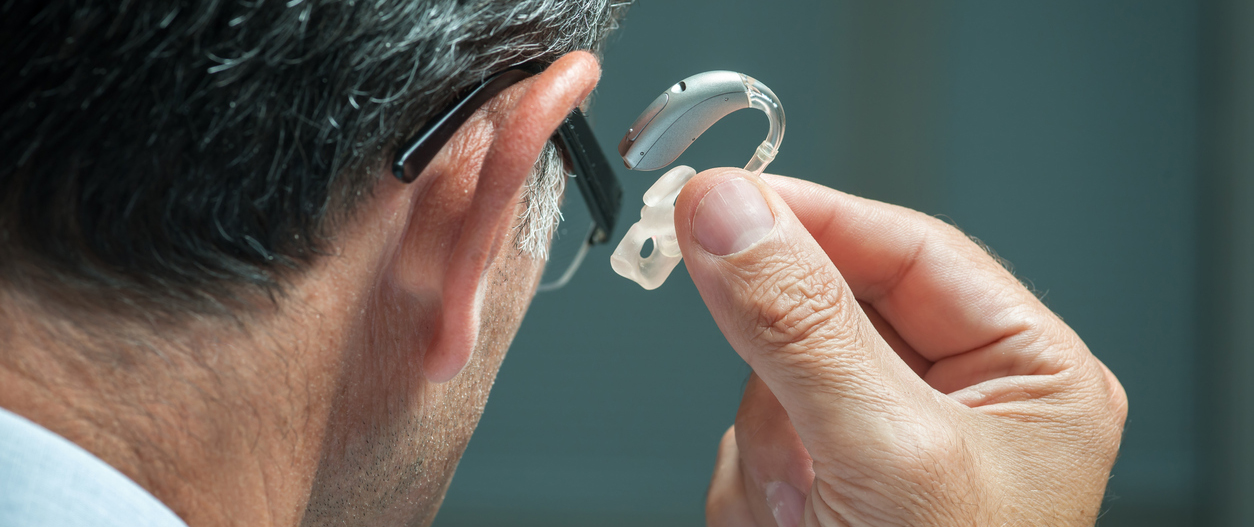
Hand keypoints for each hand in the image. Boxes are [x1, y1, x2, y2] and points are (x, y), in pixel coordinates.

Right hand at [674, 169, 1127, 525]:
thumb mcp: (886, 455)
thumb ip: (801, 325)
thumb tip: (728, 214)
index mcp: (1025, 373)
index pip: (906, 246)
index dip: (812, 218)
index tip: (718, 202)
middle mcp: (956, 402)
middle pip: (825, 312)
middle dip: (787, 378)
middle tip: (791, 428)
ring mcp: (881, 447)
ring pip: (770, 382)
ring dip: (772, 453)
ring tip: (811, 518)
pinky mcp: (825, 488)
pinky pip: (750, 448)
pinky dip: (754, 493)